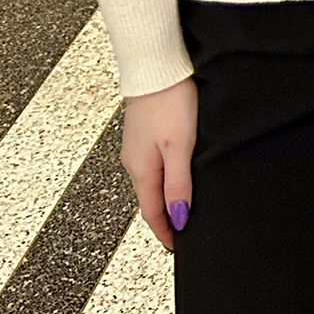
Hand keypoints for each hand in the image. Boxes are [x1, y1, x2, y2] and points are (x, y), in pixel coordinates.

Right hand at [122, 78, 196, 250]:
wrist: (156, 65)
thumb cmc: (168, 101)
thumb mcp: (179, 146)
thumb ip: (178, 182)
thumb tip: (179, 216)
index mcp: (141, 170)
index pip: (151, 212)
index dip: (165, 232)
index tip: (176, 247)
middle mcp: (133, 161)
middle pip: (149, 198)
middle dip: (163, 217)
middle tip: (179, 232)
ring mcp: (136, 145)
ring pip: (150, 180)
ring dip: (163, 197)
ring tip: (178, 208)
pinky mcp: (143, 130)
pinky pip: (152, 163)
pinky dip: (162, 177)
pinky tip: (173, 173)